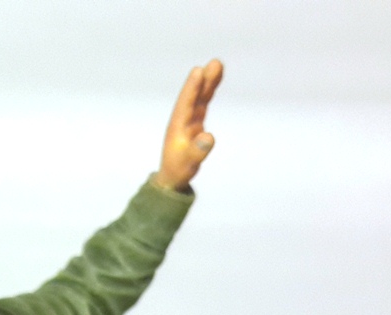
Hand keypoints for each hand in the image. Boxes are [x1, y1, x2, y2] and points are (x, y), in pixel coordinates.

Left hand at [152, 58, 223, 191]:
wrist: (172, 176)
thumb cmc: (179, 170)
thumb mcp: (189, 163)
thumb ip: (198, 151)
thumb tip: (209, 137)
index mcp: (178, 126)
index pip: (185, 104)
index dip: (192, 88)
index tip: (198, 71)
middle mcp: (182, 119)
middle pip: (194, 96)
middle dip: (203, 80)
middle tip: (215, 63)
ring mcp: (189, 120)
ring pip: (199, 97)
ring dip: (208, 82)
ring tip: (218, 65)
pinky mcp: (194, 122)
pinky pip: (202, 102)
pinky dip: (208, 91)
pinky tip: (215, 80)